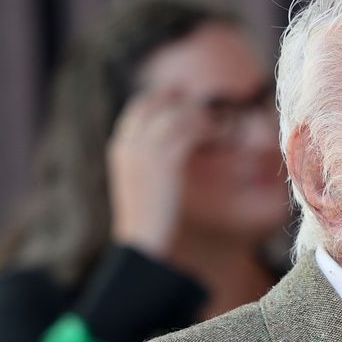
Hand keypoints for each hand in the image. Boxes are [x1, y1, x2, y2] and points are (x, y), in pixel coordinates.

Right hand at [107, 89, 214, 256]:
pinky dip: (209, 129)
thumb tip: (170, 153)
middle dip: (182, 102)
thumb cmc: (146, 222)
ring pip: (177, 114)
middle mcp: (129, 144)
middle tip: (206, 109)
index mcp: (120, 149)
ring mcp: (146, 150)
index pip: (139, 107)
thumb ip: (149, 163)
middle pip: (156, 102)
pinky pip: (190, 131)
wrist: (141, 242)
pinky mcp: (166, 161)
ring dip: (201, 117)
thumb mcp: (141, 185)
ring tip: (219, 127)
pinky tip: (221, 137)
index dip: (163, 99)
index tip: (184, 102)